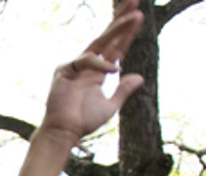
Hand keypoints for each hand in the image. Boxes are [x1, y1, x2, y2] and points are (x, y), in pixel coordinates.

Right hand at [39, 0, 143, 141]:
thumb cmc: (83, 121)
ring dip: (117, 28)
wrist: (65, 132)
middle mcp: (88, 64)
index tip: (138, 16)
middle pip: (107, 36)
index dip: (127, 32)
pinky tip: (114, 70)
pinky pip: (86, 61)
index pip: (116, 47)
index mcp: (98, 71)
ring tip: (134, 17)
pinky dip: (101, 65)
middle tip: (135, 2)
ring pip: (99, 41)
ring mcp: (76, 65)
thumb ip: (124, 90)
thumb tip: (140, 77)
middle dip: (121, 19)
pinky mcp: (65, 70)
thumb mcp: (110, 105)